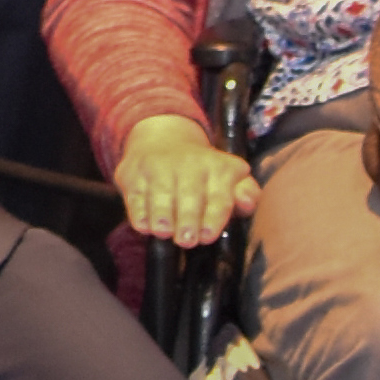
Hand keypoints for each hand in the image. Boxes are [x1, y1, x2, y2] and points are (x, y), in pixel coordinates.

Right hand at [114, 113, 256, 246]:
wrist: (162, 139)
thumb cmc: (203, 173)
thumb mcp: (231, 178)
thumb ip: (246, 194)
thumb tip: (245, 202)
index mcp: (218, 168)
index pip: (219, 195)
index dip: (213, 217)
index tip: (208, 236)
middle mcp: (189, 163)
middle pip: (189, 194)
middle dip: (187, 218)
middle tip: (186, 240)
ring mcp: (158, 166)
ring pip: (160, 194)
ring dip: (162, 215)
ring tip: (164, 232)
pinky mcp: (132, 172)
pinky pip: (135, 194)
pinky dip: (138, 211)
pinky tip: (143, 225)